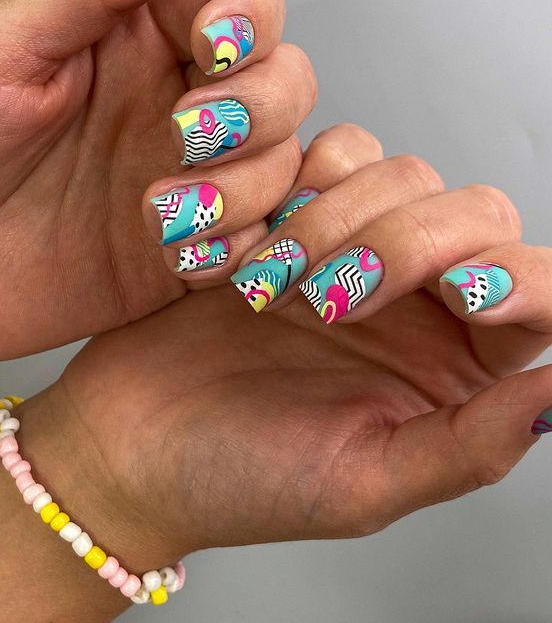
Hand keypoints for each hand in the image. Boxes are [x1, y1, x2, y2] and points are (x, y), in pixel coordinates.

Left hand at [0, 0, 314, 359]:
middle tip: (187, 135)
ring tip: (161, 213)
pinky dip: (237, 249)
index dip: (252, 16)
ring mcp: (195, 180)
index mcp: (140, 41)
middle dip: (257, 110)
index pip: (243, 0)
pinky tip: (179, 255)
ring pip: (281, 164)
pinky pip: (259, 240)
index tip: (214, 47)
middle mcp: (179, 105)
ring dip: (241, 190)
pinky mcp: (194, 249)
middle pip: (286, 81)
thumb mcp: (8, 50)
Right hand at [0, 124, 551, 620]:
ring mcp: (354, 249)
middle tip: (329, 300)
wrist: (130, 439)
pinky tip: (256, 244)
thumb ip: (474, 445)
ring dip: (338, 220)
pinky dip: (300, 186)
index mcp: (456, 371)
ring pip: (403, 174)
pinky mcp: (295, 216)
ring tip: (269, 287)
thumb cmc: (239, 476)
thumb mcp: (365, 483)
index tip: (467, 292)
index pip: (534, 295)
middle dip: (407, 242)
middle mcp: (417, 303)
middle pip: (473, 215)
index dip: (518, 279)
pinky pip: (332, 156)